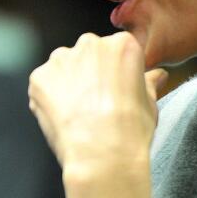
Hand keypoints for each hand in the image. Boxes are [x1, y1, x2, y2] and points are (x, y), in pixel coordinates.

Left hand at [28, 32, 166, 172]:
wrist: (101, 153)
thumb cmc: (131, 129)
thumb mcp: (149, 104)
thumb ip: (148, 83)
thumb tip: (157, 76)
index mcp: (121, 45)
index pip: (116, 52)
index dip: (115, 74)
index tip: (116, 91)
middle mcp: (89, 44)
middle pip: (87, 55)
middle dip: (89, 74)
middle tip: (95, 103)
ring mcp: (61, 59)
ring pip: (63, 67)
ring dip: (68, 83)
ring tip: (78, 112)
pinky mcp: (39, 77)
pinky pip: (44, 84)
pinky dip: (49, 98)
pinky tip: (62, 117)